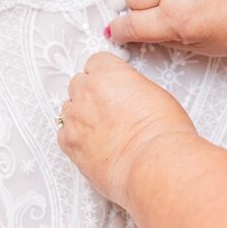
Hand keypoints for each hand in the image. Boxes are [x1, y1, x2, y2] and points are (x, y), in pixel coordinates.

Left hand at [57, 52, 196, 208]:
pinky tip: (94, 146)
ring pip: (69, 110)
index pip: (96, 62)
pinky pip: (64, 134)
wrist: (153, 165)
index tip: (111, 83)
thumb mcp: (156, 95)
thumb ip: (131, 88)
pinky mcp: (68, 143)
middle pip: (79, 84)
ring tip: (104, 131)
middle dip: (91, 94)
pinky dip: (76, 139)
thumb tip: (128, 94)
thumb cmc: (162, 134)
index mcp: (107, 74)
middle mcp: (86, 92)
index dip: (105, 74)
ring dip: (82, 116)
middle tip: (109, 110)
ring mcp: (74, 118)